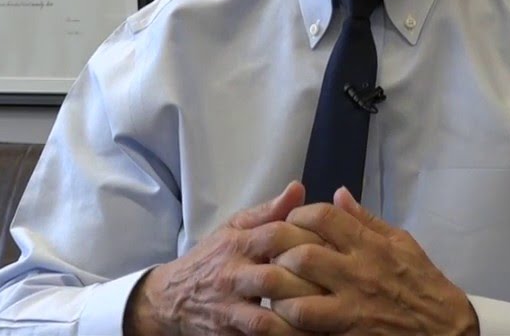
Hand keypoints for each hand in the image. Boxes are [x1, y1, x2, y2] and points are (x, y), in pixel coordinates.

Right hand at [126, 182, 329, 335]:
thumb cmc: (212, 258)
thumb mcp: (234, 228)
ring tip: (328, 319)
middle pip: (273, 280)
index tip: (335, 245)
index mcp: (237, 244)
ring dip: (296, 321)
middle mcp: (231, 277)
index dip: (308, 239)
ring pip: (264, 320)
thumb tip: (299, 188)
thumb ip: (268, 211)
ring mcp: (228, 310)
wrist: (170, 298)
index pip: (275, 236)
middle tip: (339, 287)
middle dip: (307, 284)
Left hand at [270, 188, 479, 335]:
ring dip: (279, 293)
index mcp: (371, 246)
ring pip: (297, 299)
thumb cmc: (423, 282)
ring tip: (276, 288)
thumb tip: (338, 194)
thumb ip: (366, 219)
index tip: (292, 221)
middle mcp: (358, 275)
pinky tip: (284, 314)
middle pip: (303, 256)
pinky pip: (306, 329)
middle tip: (275, 254)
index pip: (323, 218)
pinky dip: (288, 321)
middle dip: (280, 253)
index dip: (298, 215)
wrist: (445, 329)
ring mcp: (351, 310)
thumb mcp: (402, 242)